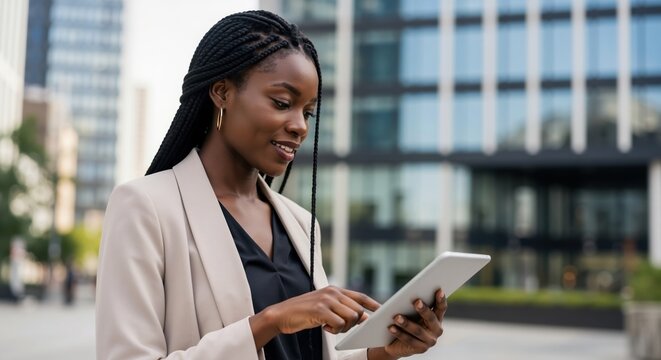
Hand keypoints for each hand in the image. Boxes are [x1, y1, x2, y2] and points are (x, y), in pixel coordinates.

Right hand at [250, 286, 380, 349]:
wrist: (281, 314)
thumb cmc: (303, 313)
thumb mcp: (325, 308)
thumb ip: (342, 309)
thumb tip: (363, 317)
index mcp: (335, 290)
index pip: (360, 296)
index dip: (373, 304)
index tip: (382, 311)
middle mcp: (333, 292)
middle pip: (358, 310)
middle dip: (354, 323)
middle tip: (340, 327)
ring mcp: (326, 300)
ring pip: (351, 317)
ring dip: (344, 327)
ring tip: (331, 326)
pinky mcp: (320, 310)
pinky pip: (339, 324)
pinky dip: (334, 330)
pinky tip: (324, 327)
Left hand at [369, 289, 446, 358]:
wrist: (397, 342)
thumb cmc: (405, 320)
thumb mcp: (408, 310)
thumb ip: (408, 302)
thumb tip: (396, 295)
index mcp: (437, 318)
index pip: (441, 308)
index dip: (441, 299)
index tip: (438, 290)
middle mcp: (436, 330)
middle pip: (431, 318)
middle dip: (424, 310)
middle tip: (416, 301)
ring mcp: (430, 341)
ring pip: (418, 331)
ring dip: (407, 323)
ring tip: (396, 317)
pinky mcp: (421, 349)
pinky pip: (409, 340)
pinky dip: (399, 333)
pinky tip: (391, 327)